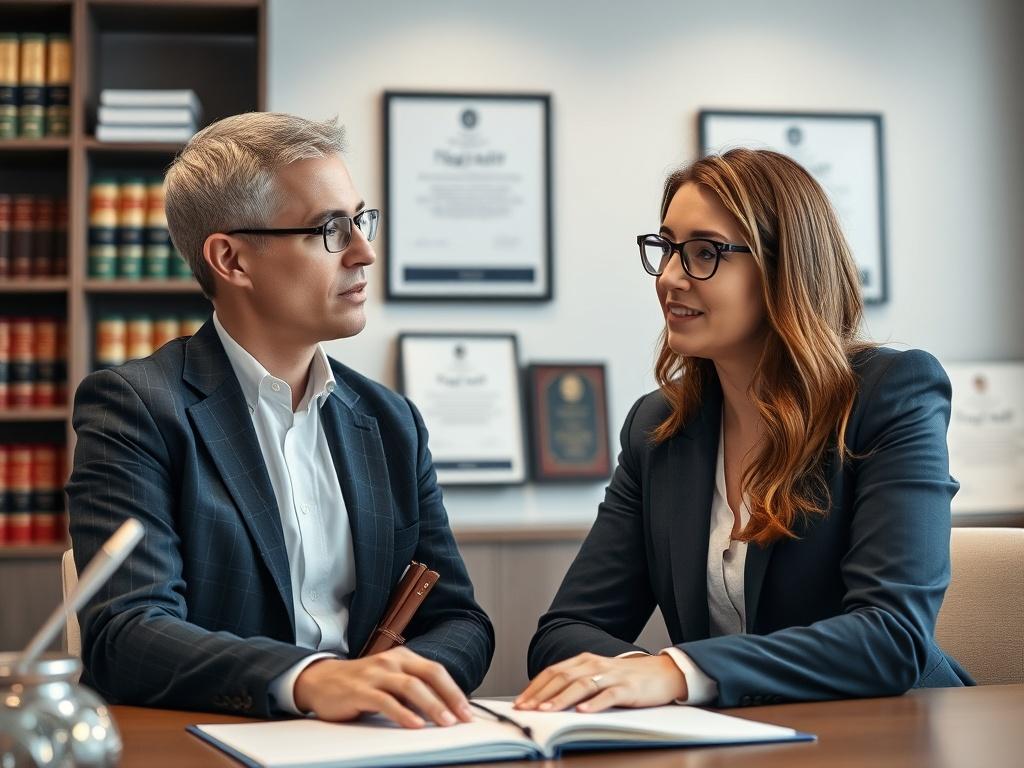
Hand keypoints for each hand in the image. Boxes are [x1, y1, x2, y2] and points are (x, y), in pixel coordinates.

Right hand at [293, 646, 472, 727]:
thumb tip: (444, 710)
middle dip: (450, 697)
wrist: (320, 681)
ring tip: (445, 723)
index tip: (469, 712)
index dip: (454, 691)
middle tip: (464, 718)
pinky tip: (414, 725)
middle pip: (429, 675)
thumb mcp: (390, 680)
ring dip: (432, 705)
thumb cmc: (361, 684)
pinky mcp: (360, 690)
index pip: (436, 671)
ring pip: (410, 687)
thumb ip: (412, 690)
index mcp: (403, 657)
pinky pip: (385, 701)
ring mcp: (376, 674)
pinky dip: (402, 713)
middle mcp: (392, 661)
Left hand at [514, 652, 687, 712]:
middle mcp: (595, 664)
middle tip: (525, 709)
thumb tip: (547, 700)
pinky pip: (609, 695)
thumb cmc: (627, 677)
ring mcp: (612, 676)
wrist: (663, 672)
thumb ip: (576, 683)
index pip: (553, 672)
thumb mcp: (598, 676)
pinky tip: (583, 711)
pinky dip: (594, 703)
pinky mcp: (628, 688)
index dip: (535, 687)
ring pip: (581, 685)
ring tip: (546, 711)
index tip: (519, 702)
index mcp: (585, 661)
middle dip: (541, 695)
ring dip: (561, 699)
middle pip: (562, 678)